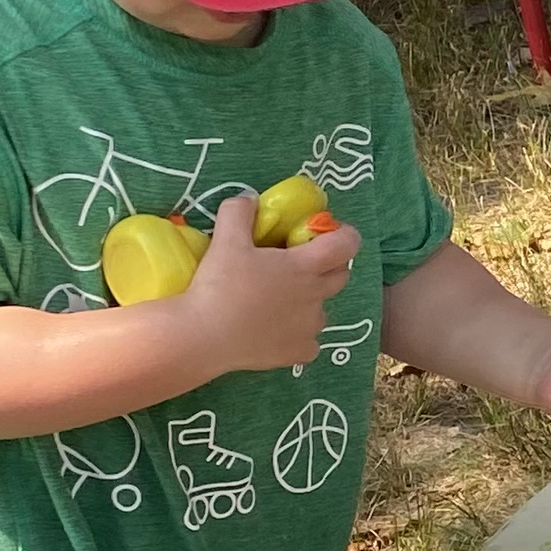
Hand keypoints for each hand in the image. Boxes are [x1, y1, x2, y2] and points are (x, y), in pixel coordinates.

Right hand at [177, 192, 356, 373]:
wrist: (203, 336)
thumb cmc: (220, 285)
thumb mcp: (226, 240)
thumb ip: (239, 212)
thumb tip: (248, 198)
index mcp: (306, 267)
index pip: (346, 244)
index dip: (345, 234)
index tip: (329, 232)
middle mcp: (316, 296)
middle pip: (340, 275)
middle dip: (329, 264)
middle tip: (301, 262)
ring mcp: (310, 327)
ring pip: (321, 309)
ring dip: (309, 300)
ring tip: (277, 299)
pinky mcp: (299, 352)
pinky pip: (309, 341)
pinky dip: (297, 334)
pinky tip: (274, 331)